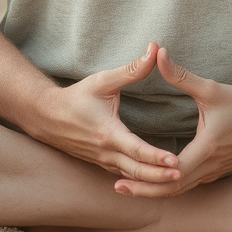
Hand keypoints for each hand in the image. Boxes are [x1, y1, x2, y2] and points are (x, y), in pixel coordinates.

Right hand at [29, 42, 181, 185]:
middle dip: (160, 175)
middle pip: (136, 170)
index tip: (175, 161)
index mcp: (107, 132)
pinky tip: (156, 180)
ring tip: (176, 180)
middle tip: (183, 174)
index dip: (156, 157)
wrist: (48, 117)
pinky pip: (124, 176)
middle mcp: (106, 152)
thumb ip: (131, 69)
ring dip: (152, 181)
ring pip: (131, 177)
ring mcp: (103, 161)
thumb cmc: (77, 97)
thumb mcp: (102, 80)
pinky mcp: (102, 164)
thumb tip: (155, 50)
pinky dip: (141, 181)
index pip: (136, 149)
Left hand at [112, 47, 231, 197]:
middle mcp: (207, 168)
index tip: (122, 176)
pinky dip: (169, 186)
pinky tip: (156, 179)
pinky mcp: (214, 171)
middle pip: (171, 189)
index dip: (145, 177)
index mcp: (205, 150)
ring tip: (130, 187)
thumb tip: (158, 54)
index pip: (170, 173)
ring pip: (179, 190)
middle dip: (144, 190)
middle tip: (116, 188)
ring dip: (155, 190)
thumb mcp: (212, 90)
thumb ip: (181, 75)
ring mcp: (212, 173)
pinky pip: (188, 185)